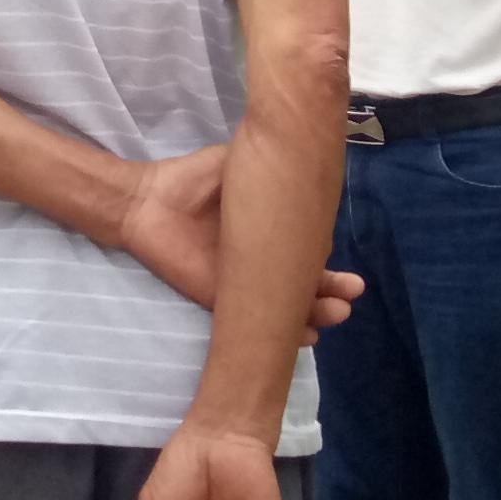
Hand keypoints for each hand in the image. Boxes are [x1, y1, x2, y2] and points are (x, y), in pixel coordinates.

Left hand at [109, 148, 367, 331]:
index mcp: (271, 230)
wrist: (148, 200)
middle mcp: (263, 260)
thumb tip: (307, 169)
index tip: (348, 261)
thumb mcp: (240, 164)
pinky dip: (282, 331)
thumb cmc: (194, 179)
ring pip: (288, 304)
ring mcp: (245, 283)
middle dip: (332, 290)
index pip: (310, 252)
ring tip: (336, 312)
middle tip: (352, 292)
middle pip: (307, 282)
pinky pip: (256, 320)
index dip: (330, 261)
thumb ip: (271, 169)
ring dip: (316, 312)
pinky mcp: (222, 300)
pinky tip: (306, 335)